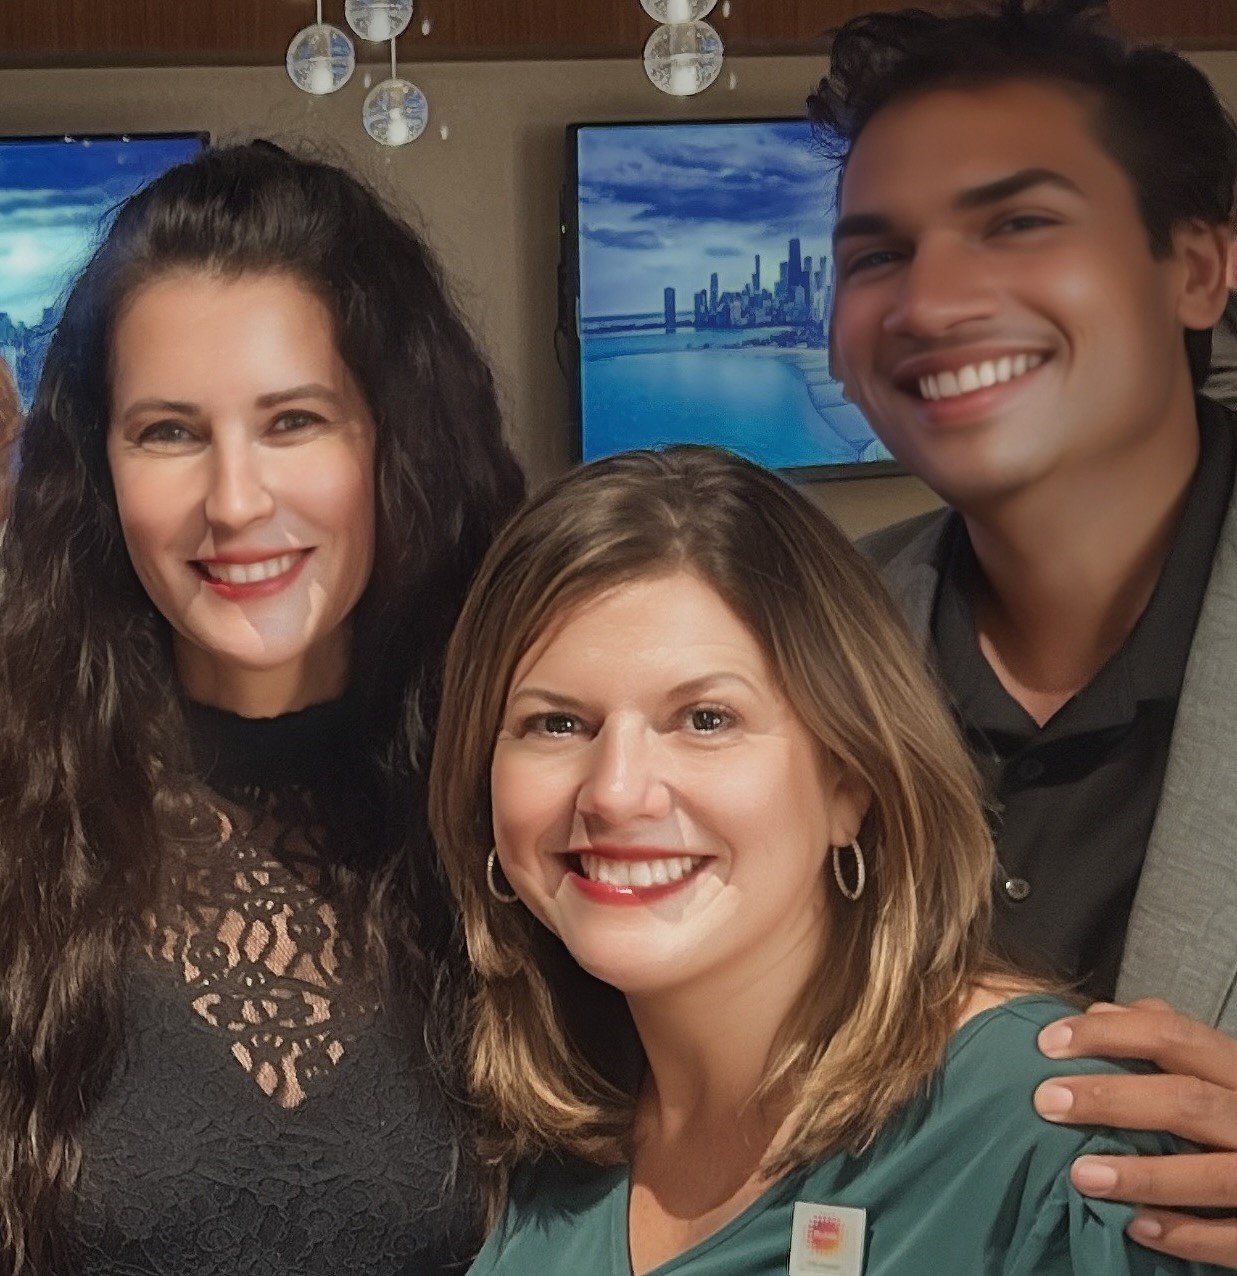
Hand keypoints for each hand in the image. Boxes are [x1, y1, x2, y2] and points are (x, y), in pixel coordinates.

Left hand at [1033, 998, 1236, 1267]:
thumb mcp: (1218, 1067)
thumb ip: (1165, 1039)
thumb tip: (1099, 1012)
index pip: (1174, 1035)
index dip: (1109, 1034)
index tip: (1048, 1042)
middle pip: (1186, 1100)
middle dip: (1112, 1098)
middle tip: (1048, 1102)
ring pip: (1211, 1174)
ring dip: (1142, 1175)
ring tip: (1080, 1174)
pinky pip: (1232, 1236)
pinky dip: (1183, 1234)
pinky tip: (1133, 1226)